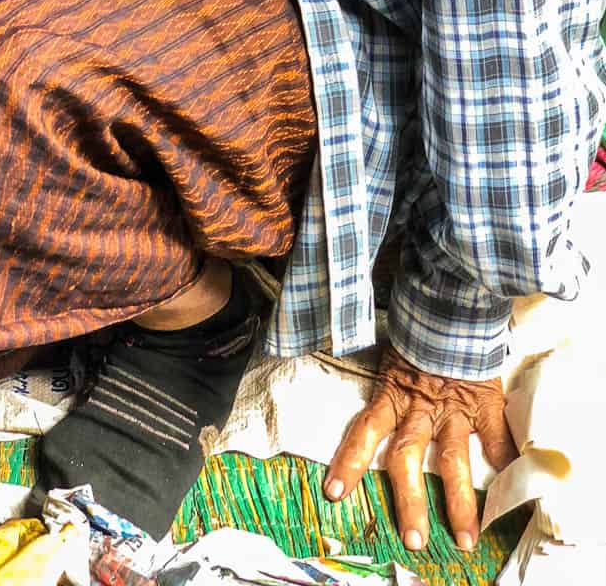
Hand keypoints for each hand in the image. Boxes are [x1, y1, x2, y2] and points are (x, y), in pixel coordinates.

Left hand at [324, 345, 516, 553]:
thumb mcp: (392, 358)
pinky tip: (511, 489)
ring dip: (459, 502)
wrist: (451, 303)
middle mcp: (420, 408)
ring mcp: (454, 409)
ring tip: (466, 539)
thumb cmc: (418, 333)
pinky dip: (505, 462)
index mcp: (392, 394)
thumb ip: (384, 388)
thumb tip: (363, 416)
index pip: (364, 430)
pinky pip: (496, 438)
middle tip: (413, 540)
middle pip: (408, 458)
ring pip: (453, 461)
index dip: (348, 461)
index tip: (334, 493)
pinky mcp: (485, 402)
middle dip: (409, 501)